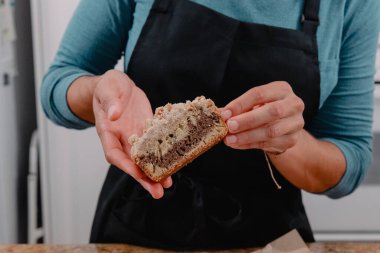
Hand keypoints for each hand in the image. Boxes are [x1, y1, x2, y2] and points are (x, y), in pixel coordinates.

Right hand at [93, 70, 171, 198]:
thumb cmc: (108, 86)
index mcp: (107, 131)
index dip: (126, 166)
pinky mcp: (146, 132)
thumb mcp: (108, 88)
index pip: (114, 154)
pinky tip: (174, 163)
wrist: (118, 86)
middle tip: (157, 192)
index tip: (138, 175)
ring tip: (168, 183)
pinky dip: (163, 155)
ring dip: (155, 172)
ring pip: (144, 159)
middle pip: (131, 163)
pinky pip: (155, 146)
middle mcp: (121, 139)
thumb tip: (114, 114)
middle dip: (143, 178)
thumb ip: (110, 101)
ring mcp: (134, 137)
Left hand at [221, 81, 304, 153]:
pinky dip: (250, 144)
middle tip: (229, 127)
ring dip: (247, 136)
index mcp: (282, 89)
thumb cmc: (264, 110)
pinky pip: (269, 143)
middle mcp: (293, 104)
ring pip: (271, 130)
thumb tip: (220, 114)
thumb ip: (238, 108)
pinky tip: (237, 144)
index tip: (224, 114)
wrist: (284, 126)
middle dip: (247, 120)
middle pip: (271, 111)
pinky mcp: (292, 139)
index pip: (259, 94)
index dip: (240, 104)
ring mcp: (295, 123)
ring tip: (230, 139)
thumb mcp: (253, 104)